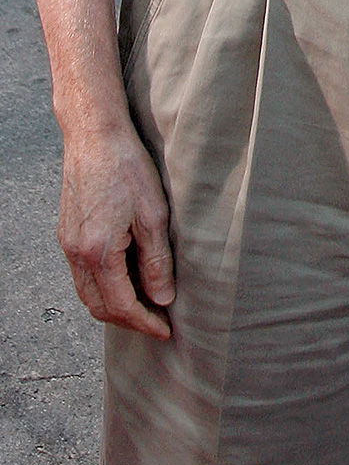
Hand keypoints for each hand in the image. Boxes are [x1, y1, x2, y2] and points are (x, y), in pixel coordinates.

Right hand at [57, 125, 174, 339]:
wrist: (94, 135)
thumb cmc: (126, 168)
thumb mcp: (153, 215)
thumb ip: (156, 261)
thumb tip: (163, 297)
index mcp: (98, 252)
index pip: (121, 306)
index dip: (144, 322)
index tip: (165, 330)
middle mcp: (76, 253)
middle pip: (99, 307)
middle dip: (128, 320)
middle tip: (157, 321)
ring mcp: (68, 244)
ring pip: (88, 293)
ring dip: (114, 305)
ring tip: (144, 303)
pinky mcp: (67, 233)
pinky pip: (82, 274)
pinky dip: (103, 286)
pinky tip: (125, 277)